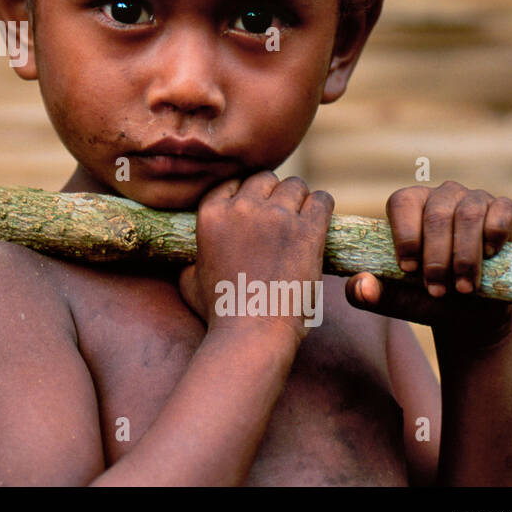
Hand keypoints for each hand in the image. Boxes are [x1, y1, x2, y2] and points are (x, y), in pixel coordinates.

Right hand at [178, 171, 332, 346]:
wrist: (252, 331)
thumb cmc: (220, 312)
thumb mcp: (189, 280)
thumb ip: (191, 259)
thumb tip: (192, 258)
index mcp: (210, 214)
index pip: (234, 183)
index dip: (247, 195)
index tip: (257, 211)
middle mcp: (241, 207)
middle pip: (265, 179)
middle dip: (273, 195)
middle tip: (281, 218)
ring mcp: (276, 216)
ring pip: (295, 185)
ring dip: (299, 200)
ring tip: (302, 220)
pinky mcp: (306, 230)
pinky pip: (322, 200)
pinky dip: (323, 208)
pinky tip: (320, 223)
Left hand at [346, 182, 511, 342]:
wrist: (471, 311)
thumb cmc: (428, 296)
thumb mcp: (396, 300)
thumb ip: (368, 294)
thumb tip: (361, 284)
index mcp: (409, 205)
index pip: (401, 203)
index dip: (405, 235)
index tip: (409, 269)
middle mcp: (441, 196)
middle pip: (436, 215)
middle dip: (436, 257)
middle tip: (437, 290)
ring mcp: (474, 198)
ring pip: (467, 215)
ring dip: (465, 256)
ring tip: (463, 288)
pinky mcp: (505, 209)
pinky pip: (501, 212)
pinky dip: (494, 235)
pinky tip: (490, 256)